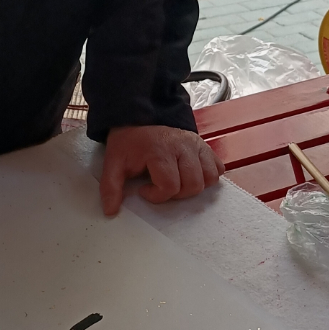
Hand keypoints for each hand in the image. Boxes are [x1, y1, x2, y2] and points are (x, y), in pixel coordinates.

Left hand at [99, 125, 222, 216]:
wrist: (139, 118)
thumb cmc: (129, 143)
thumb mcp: (114, 163)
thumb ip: (110, 187)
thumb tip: (110, 211)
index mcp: (160, 150)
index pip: (169, 186)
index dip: (156, 195)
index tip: (144, 189)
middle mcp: (183, 146)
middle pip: (193, 184)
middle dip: (176, 193)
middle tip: (161, 185)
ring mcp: (196, 144)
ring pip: (209, 178)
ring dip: (194, 186)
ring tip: (177, 181)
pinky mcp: (204, 145)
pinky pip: (218, 168)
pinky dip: (207, 176)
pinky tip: (190, 174)